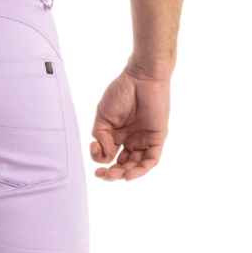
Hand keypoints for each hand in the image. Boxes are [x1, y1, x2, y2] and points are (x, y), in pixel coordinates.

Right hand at [90, 67, 170, 181]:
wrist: (141, 77)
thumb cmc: (122, 91)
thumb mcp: (103, 116)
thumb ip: (101, 136)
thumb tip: (103, 154)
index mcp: (118, 134)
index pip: (109, 155)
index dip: (100, 158)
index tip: (94, 149)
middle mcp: (131, 140)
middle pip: (123, 165)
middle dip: (112, 173)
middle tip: (102, 175)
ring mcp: (144, 140)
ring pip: (136, 165)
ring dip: (125, 174)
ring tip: (114, 174)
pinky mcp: (157, 138)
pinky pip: (151, 160)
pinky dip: (140, 170)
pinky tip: (129, 175)